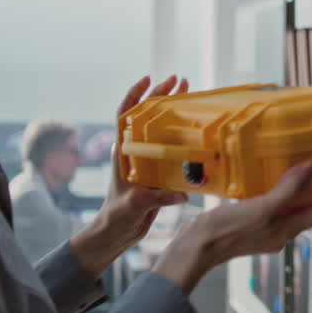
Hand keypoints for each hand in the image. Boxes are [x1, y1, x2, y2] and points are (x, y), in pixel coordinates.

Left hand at [70, 75, 190, 278]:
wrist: (116, 234)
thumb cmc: (117, 218)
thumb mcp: (134, 206)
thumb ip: (155, 198)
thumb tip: (181, 194)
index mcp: (123, 151)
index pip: (125, 114)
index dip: (134, 95)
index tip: (148, 78)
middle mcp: (133, 150)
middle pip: (146, 114)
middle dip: (160, 94)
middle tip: (180, 79)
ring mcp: (144, 159)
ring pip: (158, 126)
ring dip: (172, 108)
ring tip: (188, 91)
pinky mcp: (156, 170)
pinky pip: (169, 145)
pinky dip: (181, 132)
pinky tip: (195, 126)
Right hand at [153, 161, 311, 293]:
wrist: (195, 250)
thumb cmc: (225, 233)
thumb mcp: (260, 209)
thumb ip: (286, 190)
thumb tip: (311, 170)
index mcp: (287, 229)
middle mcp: (281, 230)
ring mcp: (267, 228)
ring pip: (296, 208)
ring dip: (309, 194)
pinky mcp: (251, 223)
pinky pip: (276, 205)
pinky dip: (285, 193)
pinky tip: (278, 182)